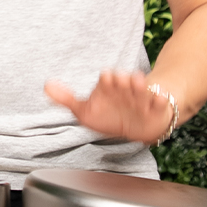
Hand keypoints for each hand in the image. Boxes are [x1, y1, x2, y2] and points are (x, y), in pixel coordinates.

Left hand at [44, 71, 173, 144]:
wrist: (136, 127)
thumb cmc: (109, 115)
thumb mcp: (85, 110)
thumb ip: (66, 99)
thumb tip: (46, 86)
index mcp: (108, 87)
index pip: (106, 79)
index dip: (106, 80)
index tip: (105, 80)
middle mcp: (125, 89)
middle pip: (123, 80)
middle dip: (121, 79)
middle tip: (119, 79)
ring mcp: (141, 98)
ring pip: (141, 88)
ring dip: (139, 85)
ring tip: (137, 82)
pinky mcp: (156, 107)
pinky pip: (160, 101)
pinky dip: (159, 99)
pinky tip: (158, 99)